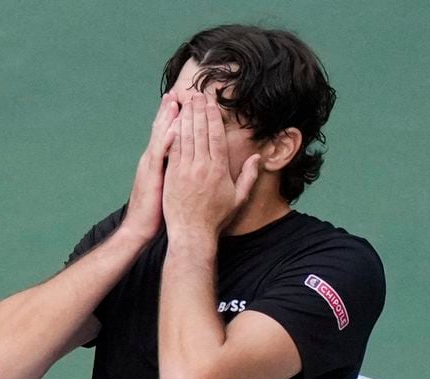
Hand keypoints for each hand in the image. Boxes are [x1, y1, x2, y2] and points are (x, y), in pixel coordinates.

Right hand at [121, 92, 178, 241]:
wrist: (139, 227)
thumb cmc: (157, 210)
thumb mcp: (167, 185)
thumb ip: (174, 169)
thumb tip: (186, 160)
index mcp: (157, 160)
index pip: (167, 133)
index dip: (175, 118)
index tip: (185, 102)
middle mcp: (152, 158)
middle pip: (161, 129)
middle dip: (169, 110)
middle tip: (178, 91)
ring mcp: (150, 166)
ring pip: (159, 137)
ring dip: (166, 119)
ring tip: (174, 101)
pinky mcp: (151, 176)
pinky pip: (159, 156)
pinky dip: (165, 142)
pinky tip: (173, 130)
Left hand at [162, 93, 259, 240]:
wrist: (192, 234)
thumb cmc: (217, 218)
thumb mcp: (239, 198)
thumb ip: (249, 176)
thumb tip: (257, 158)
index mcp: (219, 170)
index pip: (216, 136)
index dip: (213, 117)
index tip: (211, 103)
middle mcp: (202, 167)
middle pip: (200, 132)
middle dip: (199, 111)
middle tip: (197, 94)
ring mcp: (185, 170)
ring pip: (186, 137)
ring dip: (186, 117)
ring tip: (186, 102)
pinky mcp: (171, 175)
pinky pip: (173, 149)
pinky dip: (173, 133)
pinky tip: (173, 122)